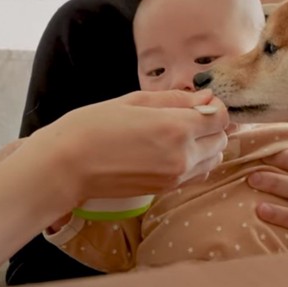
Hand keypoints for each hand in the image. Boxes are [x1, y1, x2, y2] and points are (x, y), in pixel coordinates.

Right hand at [26, 89, 228, 203]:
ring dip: (206, 145)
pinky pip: (197, 174)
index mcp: (177, 128)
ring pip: (213, 159)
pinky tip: (171, 150)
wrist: (66, 166)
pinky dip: (195, 161)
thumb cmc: (93, 126)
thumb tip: (206, 97)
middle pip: (222, 140)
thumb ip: (176, 99)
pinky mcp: (166, 189)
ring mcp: (176, 176)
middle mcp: (183, 155)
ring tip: (179, 135)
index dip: (215, 107)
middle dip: (212, 126)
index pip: (221, 118)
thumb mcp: (135, 101)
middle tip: (189, 116)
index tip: (201, 102)